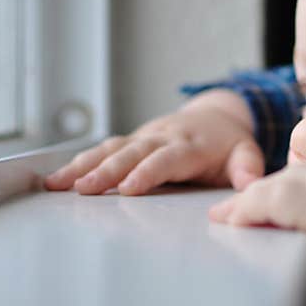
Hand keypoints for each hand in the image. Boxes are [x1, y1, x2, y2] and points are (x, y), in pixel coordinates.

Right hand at [44, 89, 264, 194]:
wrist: (216, 115)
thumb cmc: (230, 143)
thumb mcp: (246, 152)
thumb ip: (248, 168)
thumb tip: (251, 185)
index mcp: (191, 145)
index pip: (167, 158)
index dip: (148, 172)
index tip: (128, 188)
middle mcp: (163, 137)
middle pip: (132, 153)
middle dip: (106, 171)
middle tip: (82, 190)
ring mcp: (144, 136)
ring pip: (111, 148)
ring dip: (83, 165)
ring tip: (55, 184)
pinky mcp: (131, 140)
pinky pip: (104, 149)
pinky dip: (79, 162)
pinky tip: (55, 178)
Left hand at [209, 161, 305, 305]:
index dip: (288, 194)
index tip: (268, 210)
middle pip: (297, 176)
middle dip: (266, 194)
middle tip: (236, 212)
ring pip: (279, 185)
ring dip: (249, 203)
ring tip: (225, 219)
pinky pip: (268, 200)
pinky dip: (246, 211)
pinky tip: (231, 225)